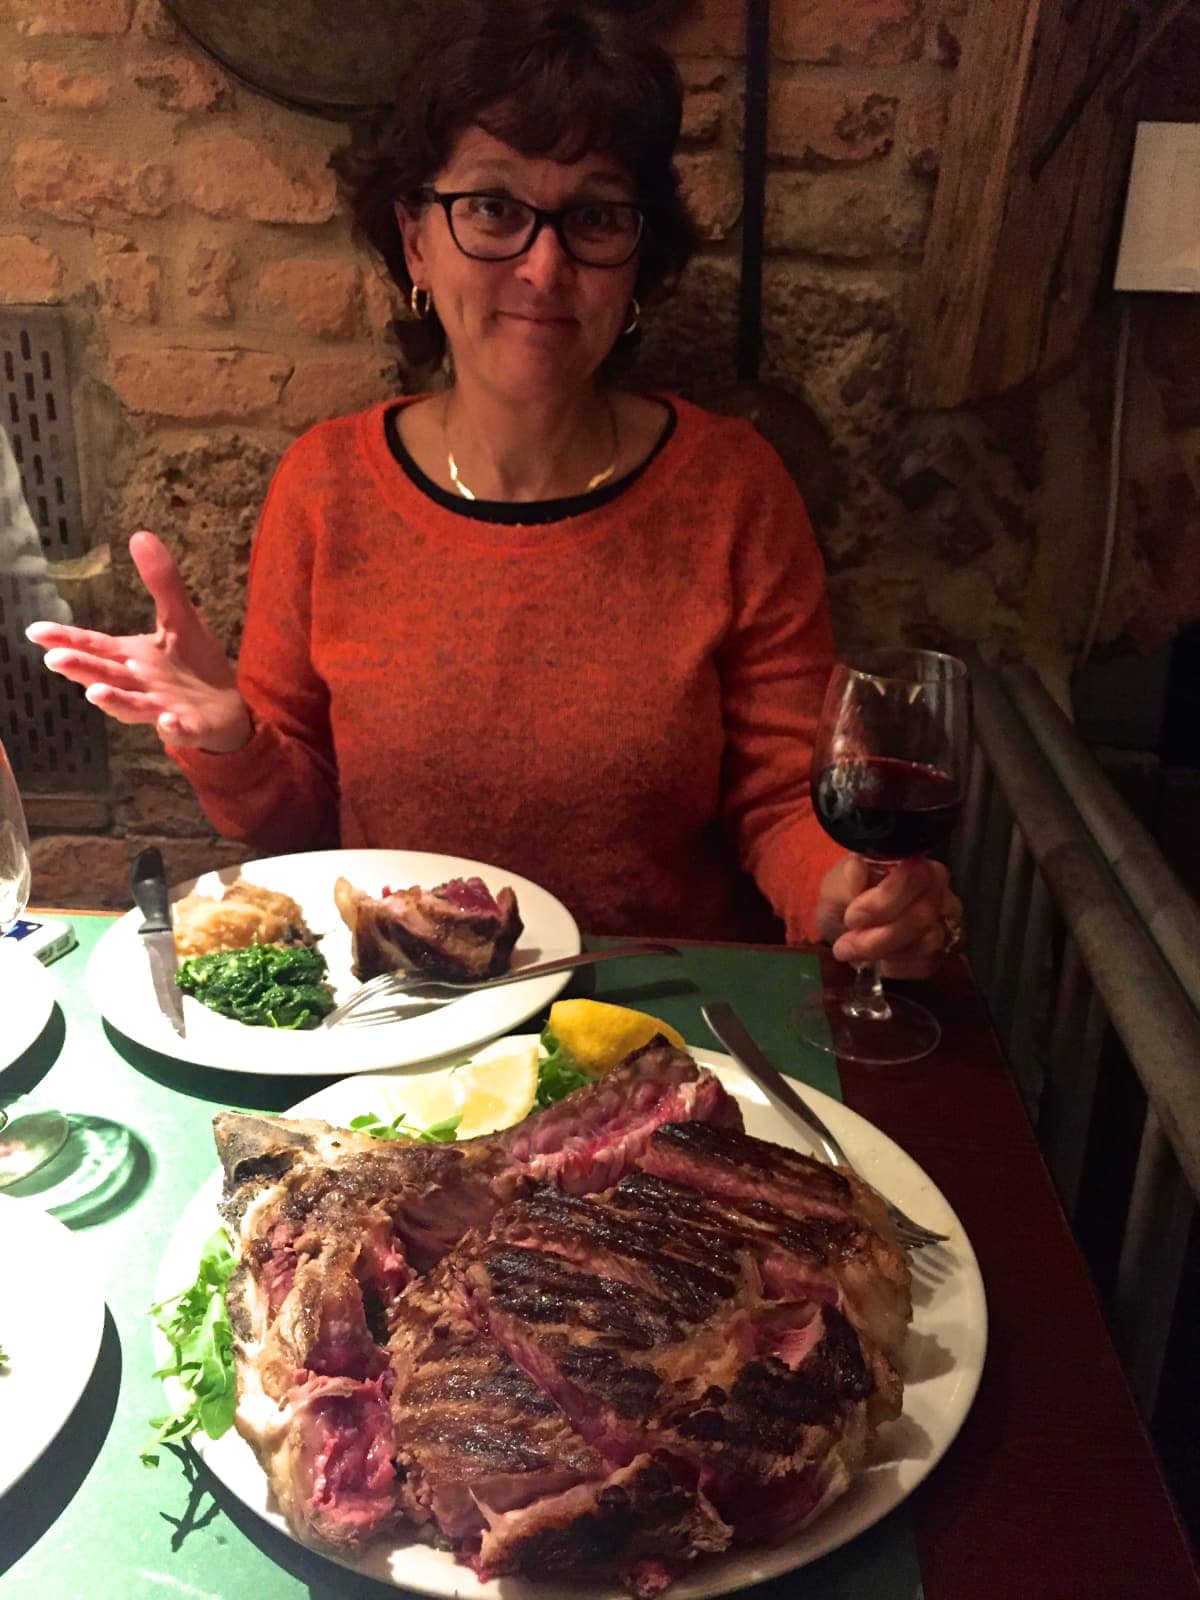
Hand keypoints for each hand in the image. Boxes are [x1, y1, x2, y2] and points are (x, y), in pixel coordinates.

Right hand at [25, 529, 251, 752]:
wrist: (224, 709)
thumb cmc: (191, 665)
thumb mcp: (179, 619)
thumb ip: (161, 582)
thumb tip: (139, 534)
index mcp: (131, 657)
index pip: (95, 645)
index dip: (66, 639)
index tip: (35, 631)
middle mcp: (138, 683)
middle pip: (106, 675)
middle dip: (81, 668)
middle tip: (55, 660)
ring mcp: (161, 707)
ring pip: (133, 705)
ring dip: (114, 701)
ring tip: (95, 694)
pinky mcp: (189, 726)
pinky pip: (179, 729)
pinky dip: (173, 728)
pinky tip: (168, 722)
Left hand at [815, 855, 961, 979]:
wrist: (848, 932)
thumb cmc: (845, 902)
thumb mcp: (835, 888)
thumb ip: (847, 878)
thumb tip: (858, 867)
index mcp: (909, 860)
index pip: (913, 878)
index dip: (881, 903)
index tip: (852, 917)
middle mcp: (936, 884)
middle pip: (923, 914)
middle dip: (880, 936)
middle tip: (848, 943)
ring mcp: (946, 915)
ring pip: (928, 941)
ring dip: (885, 951)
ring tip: (858, 950)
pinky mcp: (946, 947)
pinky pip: (928, 961)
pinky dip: (897, 965)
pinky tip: (880, 959)